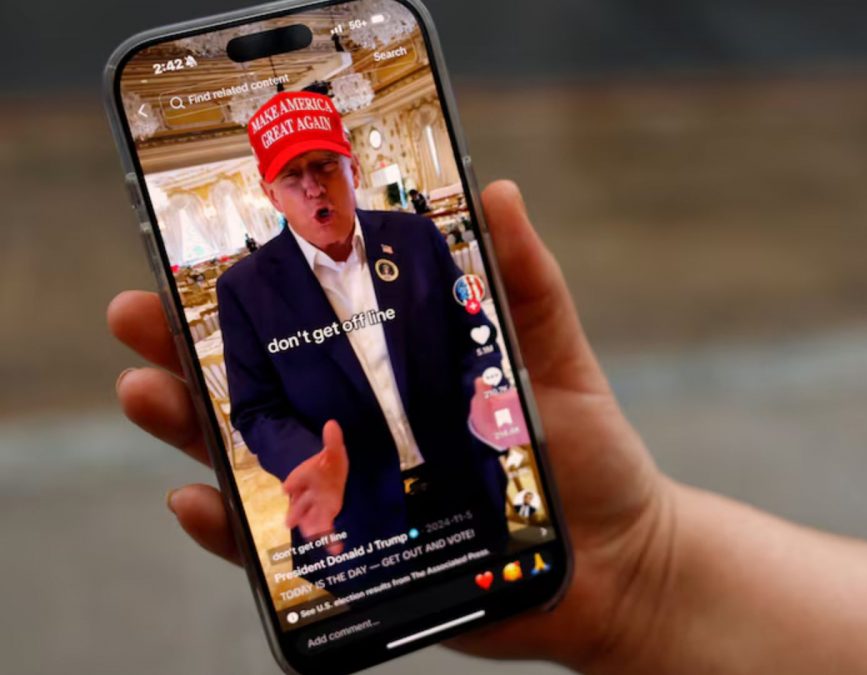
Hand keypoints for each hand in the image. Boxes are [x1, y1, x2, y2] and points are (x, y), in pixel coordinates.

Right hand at [108, 180, 673, 670]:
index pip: (308, 327)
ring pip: (251, 461)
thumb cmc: (583, 453)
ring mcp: (354, 496)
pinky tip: (196, 499)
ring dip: (189, 429)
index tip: (191, 253)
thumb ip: (525, 283)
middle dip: (188, 352)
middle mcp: (362, 430)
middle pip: (258, 388)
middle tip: (136, 315)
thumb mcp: (554, 357)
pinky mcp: (360, 562)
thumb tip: (500, 191)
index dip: (248, 295)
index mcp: (398, 374)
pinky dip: (233, 531)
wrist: (615, 560)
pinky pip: (279, 550)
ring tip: (147, 392)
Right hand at [282, 420, 348, 554]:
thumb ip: (332, 441)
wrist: (328, 476)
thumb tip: (332, 424)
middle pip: (298, 504)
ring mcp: (314, 507)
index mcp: (305, 476)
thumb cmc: (328, 464)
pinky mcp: (324, 515)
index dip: (292, 482)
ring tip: (313, 537)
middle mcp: (306, 494)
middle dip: (295, 512)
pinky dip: (328, 539)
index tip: (286, 487)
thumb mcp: (333, 451)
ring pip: (308, 518)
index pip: (295, 479)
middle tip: (290, 522)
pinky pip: (325, 528)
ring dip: (309, 527)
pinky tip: (335, 549)